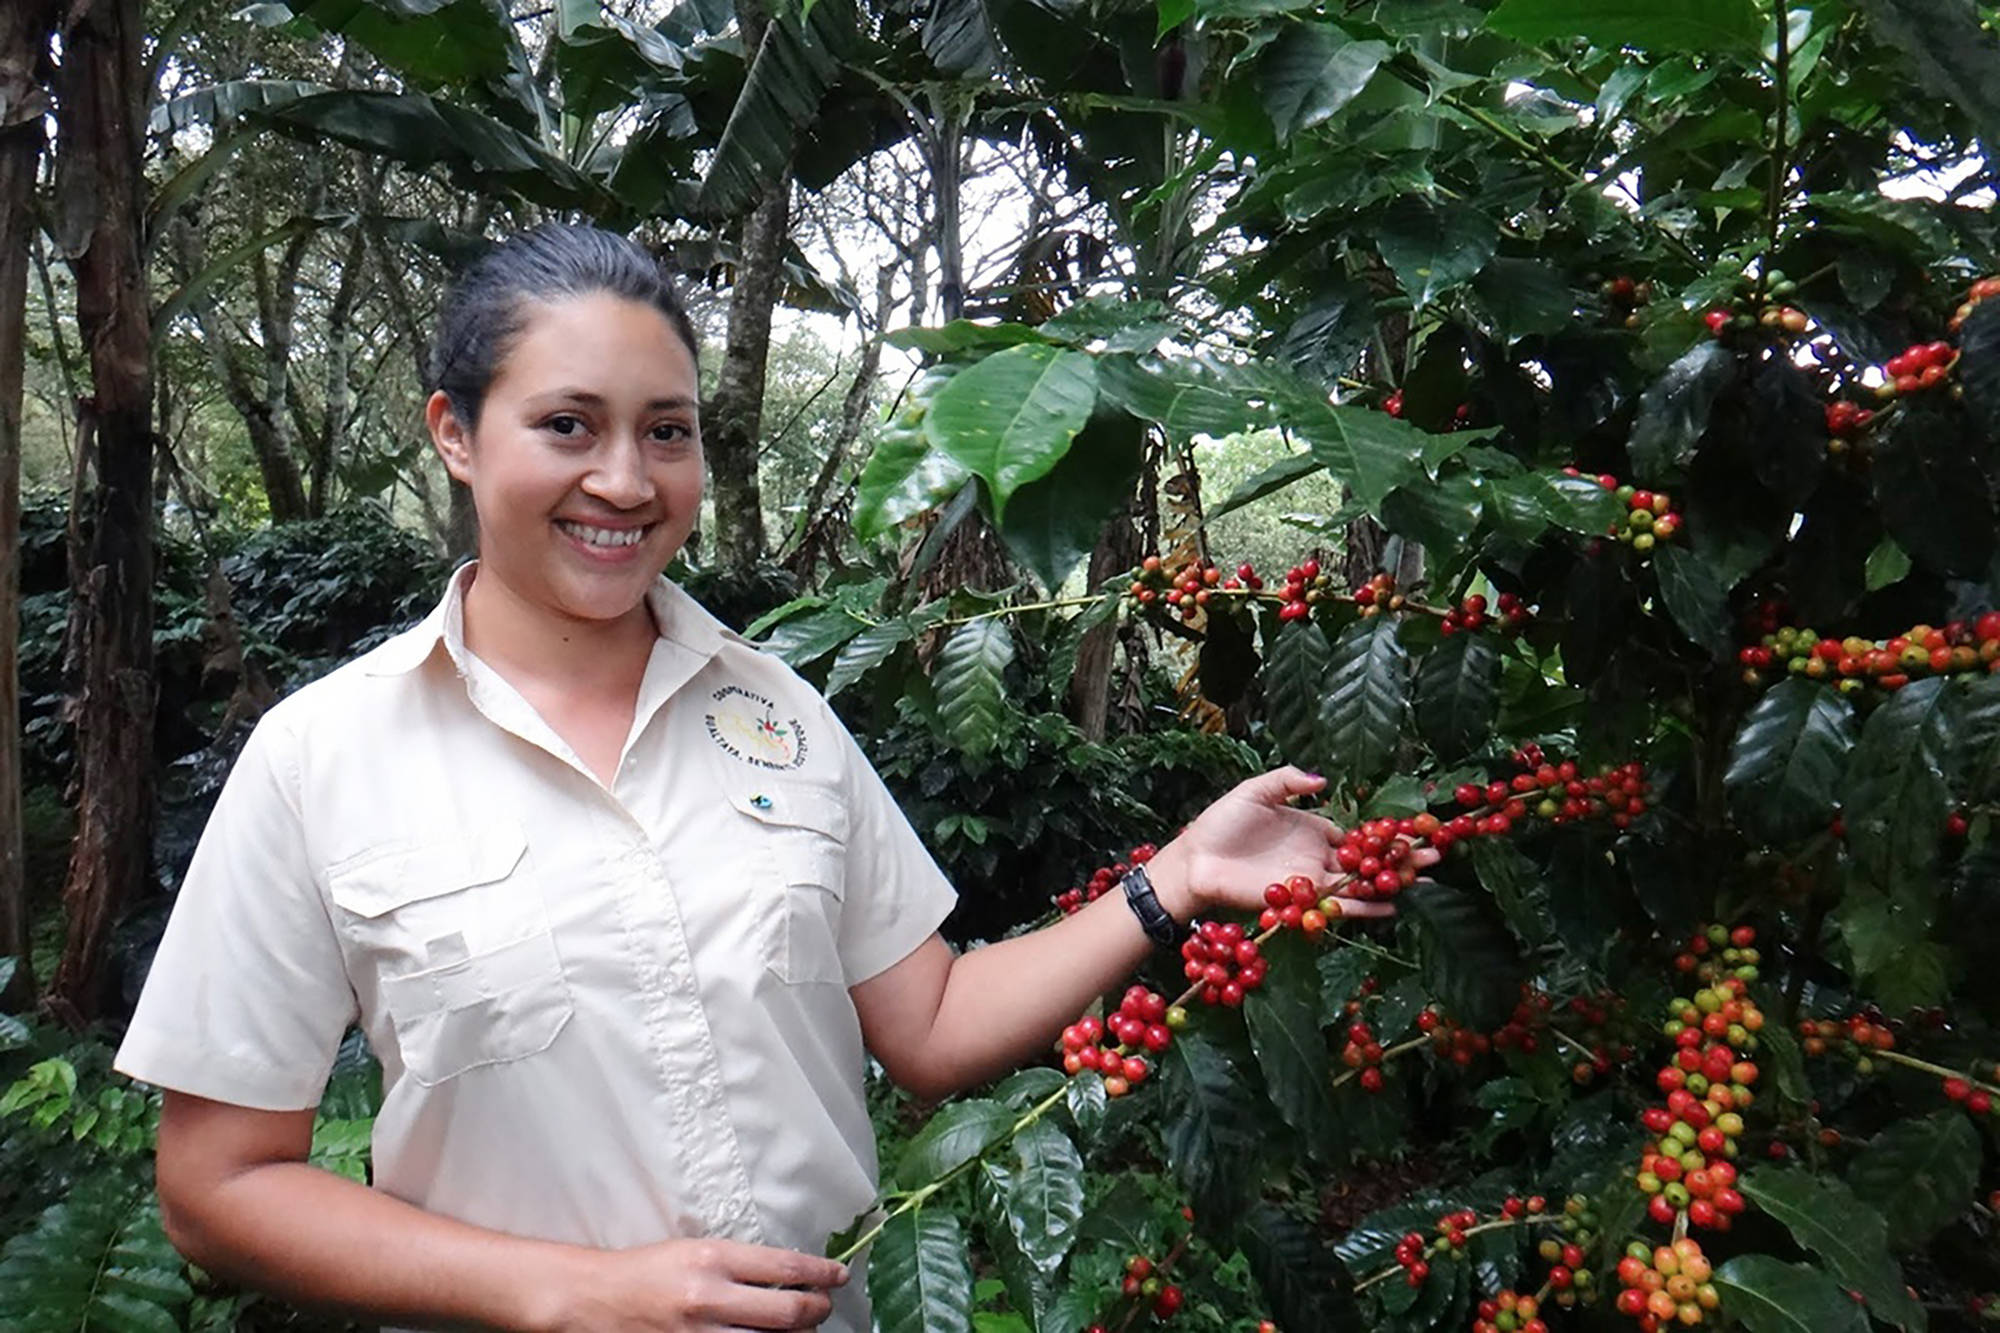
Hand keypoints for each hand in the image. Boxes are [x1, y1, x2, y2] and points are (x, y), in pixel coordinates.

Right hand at [551, 1236, 847, 1331]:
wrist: (594, 1299)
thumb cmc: (649, 1269)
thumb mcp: (697, 1249)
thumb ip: (741, 1263)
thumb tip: (790, 1275)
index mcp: (713, 1259)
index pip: (786, 1267)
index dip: (822, 1273)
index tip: (839, 1276)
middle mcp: (709, 1298)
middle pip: (788, 1313)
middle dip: (817, 1311)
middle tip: (823, 1306)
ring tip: (800, 1328)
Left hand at [1146, 767, 1435, 922]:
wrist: (1196, 860)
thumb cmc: (1221, 823)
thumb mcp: (1254, 790)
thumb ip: (1287, 780)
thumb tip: (1323, 780)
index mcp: (1312, 827)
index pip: (1356, 833)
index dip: (1384, 834)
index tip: (1414, 830)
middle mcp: (1317, 855)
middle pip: (1367, 860)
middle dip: (1400, 859)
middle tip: (1436, 856)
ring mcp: (1311, 879)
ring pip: (1359, 883)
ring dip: (1390, 883)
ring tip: (1424, 880)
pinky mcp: (1300, 899)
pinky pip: (1336, 903)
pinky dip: (1363, 906)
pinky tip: (1388, 905)